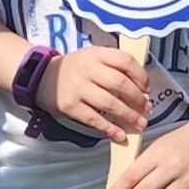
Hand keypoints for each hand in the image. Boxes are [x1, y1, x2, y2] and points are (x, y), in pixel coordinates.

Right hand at [41, 41, 156, 142]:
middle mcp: (87, 68)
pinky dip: (110, 128)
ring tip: (139, 123)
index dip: (141, 76)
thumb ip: (114, 66)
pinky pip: (94, 119)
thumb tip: (141, 89)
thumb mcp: (93, 57)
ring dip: (128, 115)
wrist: (41, 76)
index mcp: (96, 53)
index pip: (125, 60)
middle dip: (137, 98)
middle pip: (120, 83)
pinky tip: (120, 135)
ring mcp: (77, 87)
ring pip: (109, 103)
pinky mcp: (70, 105)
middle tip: (147, 109)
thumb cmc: (75, 68)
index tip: (147, 89)